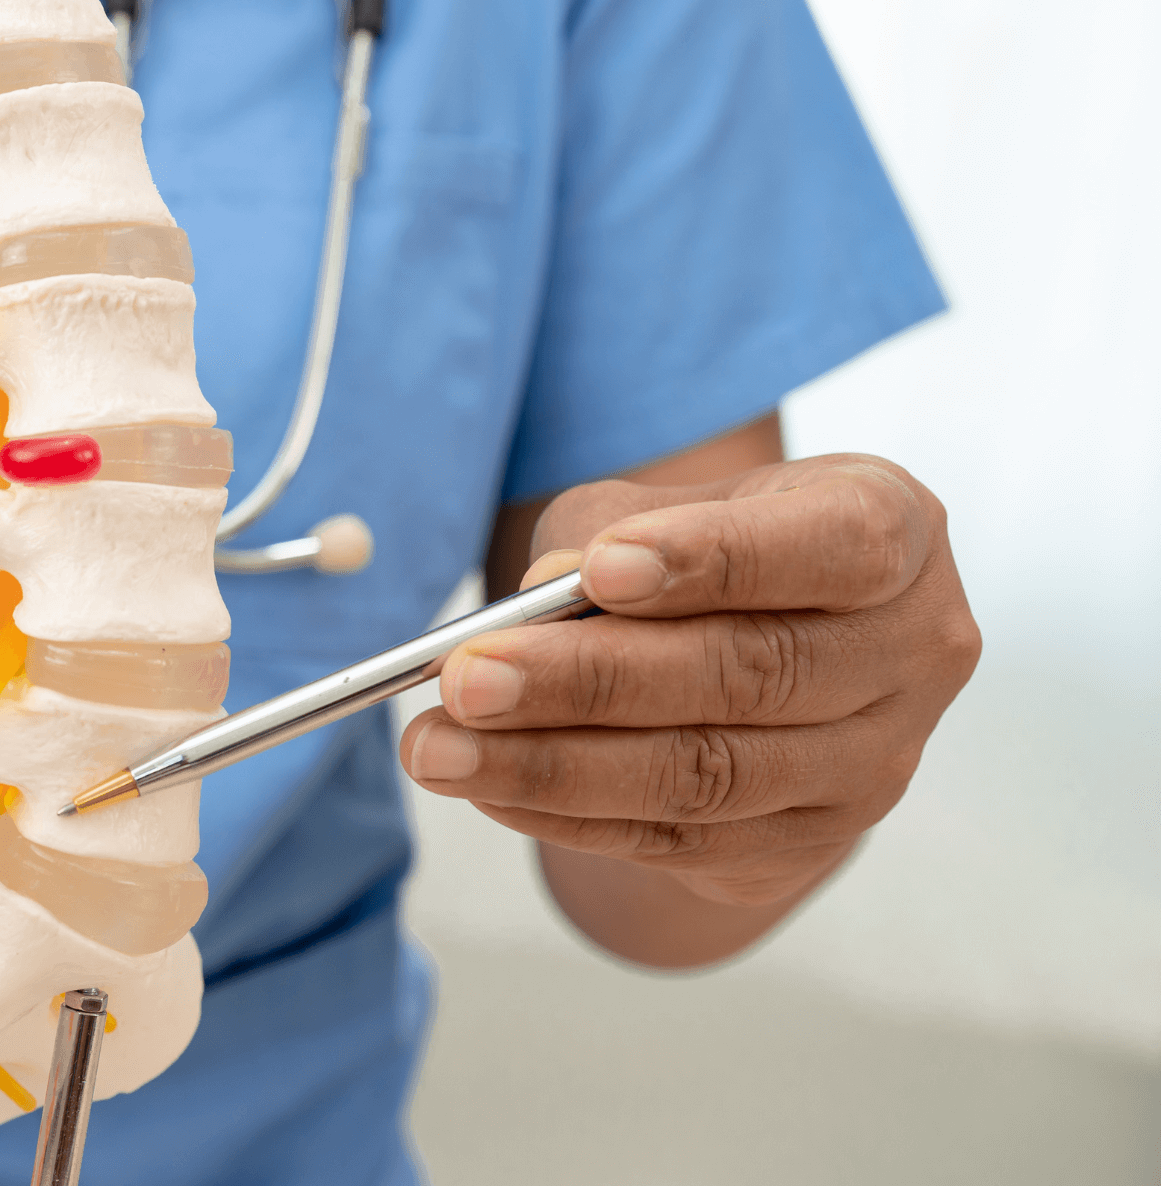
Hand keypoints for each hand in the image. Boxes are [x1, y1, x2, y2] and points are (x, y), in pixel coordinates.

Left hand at [400, 454, 979, 909]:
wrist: (767, 651)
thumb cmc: (705, 551)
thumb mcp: (664, 509)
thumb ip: (607, 533)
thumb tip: (542, 599)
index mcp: (897, 531)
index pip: (833, 548)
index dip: (715, 562)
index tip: (598, 573)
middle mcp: (909, 650)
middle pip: (750, 675)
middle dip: (590, 682)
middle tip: (467, 678)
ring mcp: (869, 763)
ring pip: (706, 774)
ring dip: (554, 767)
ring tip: (441, 748)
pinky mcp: (803, 842)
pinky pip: (674, 836)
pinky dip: (565, 812)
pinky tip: (484, 788)